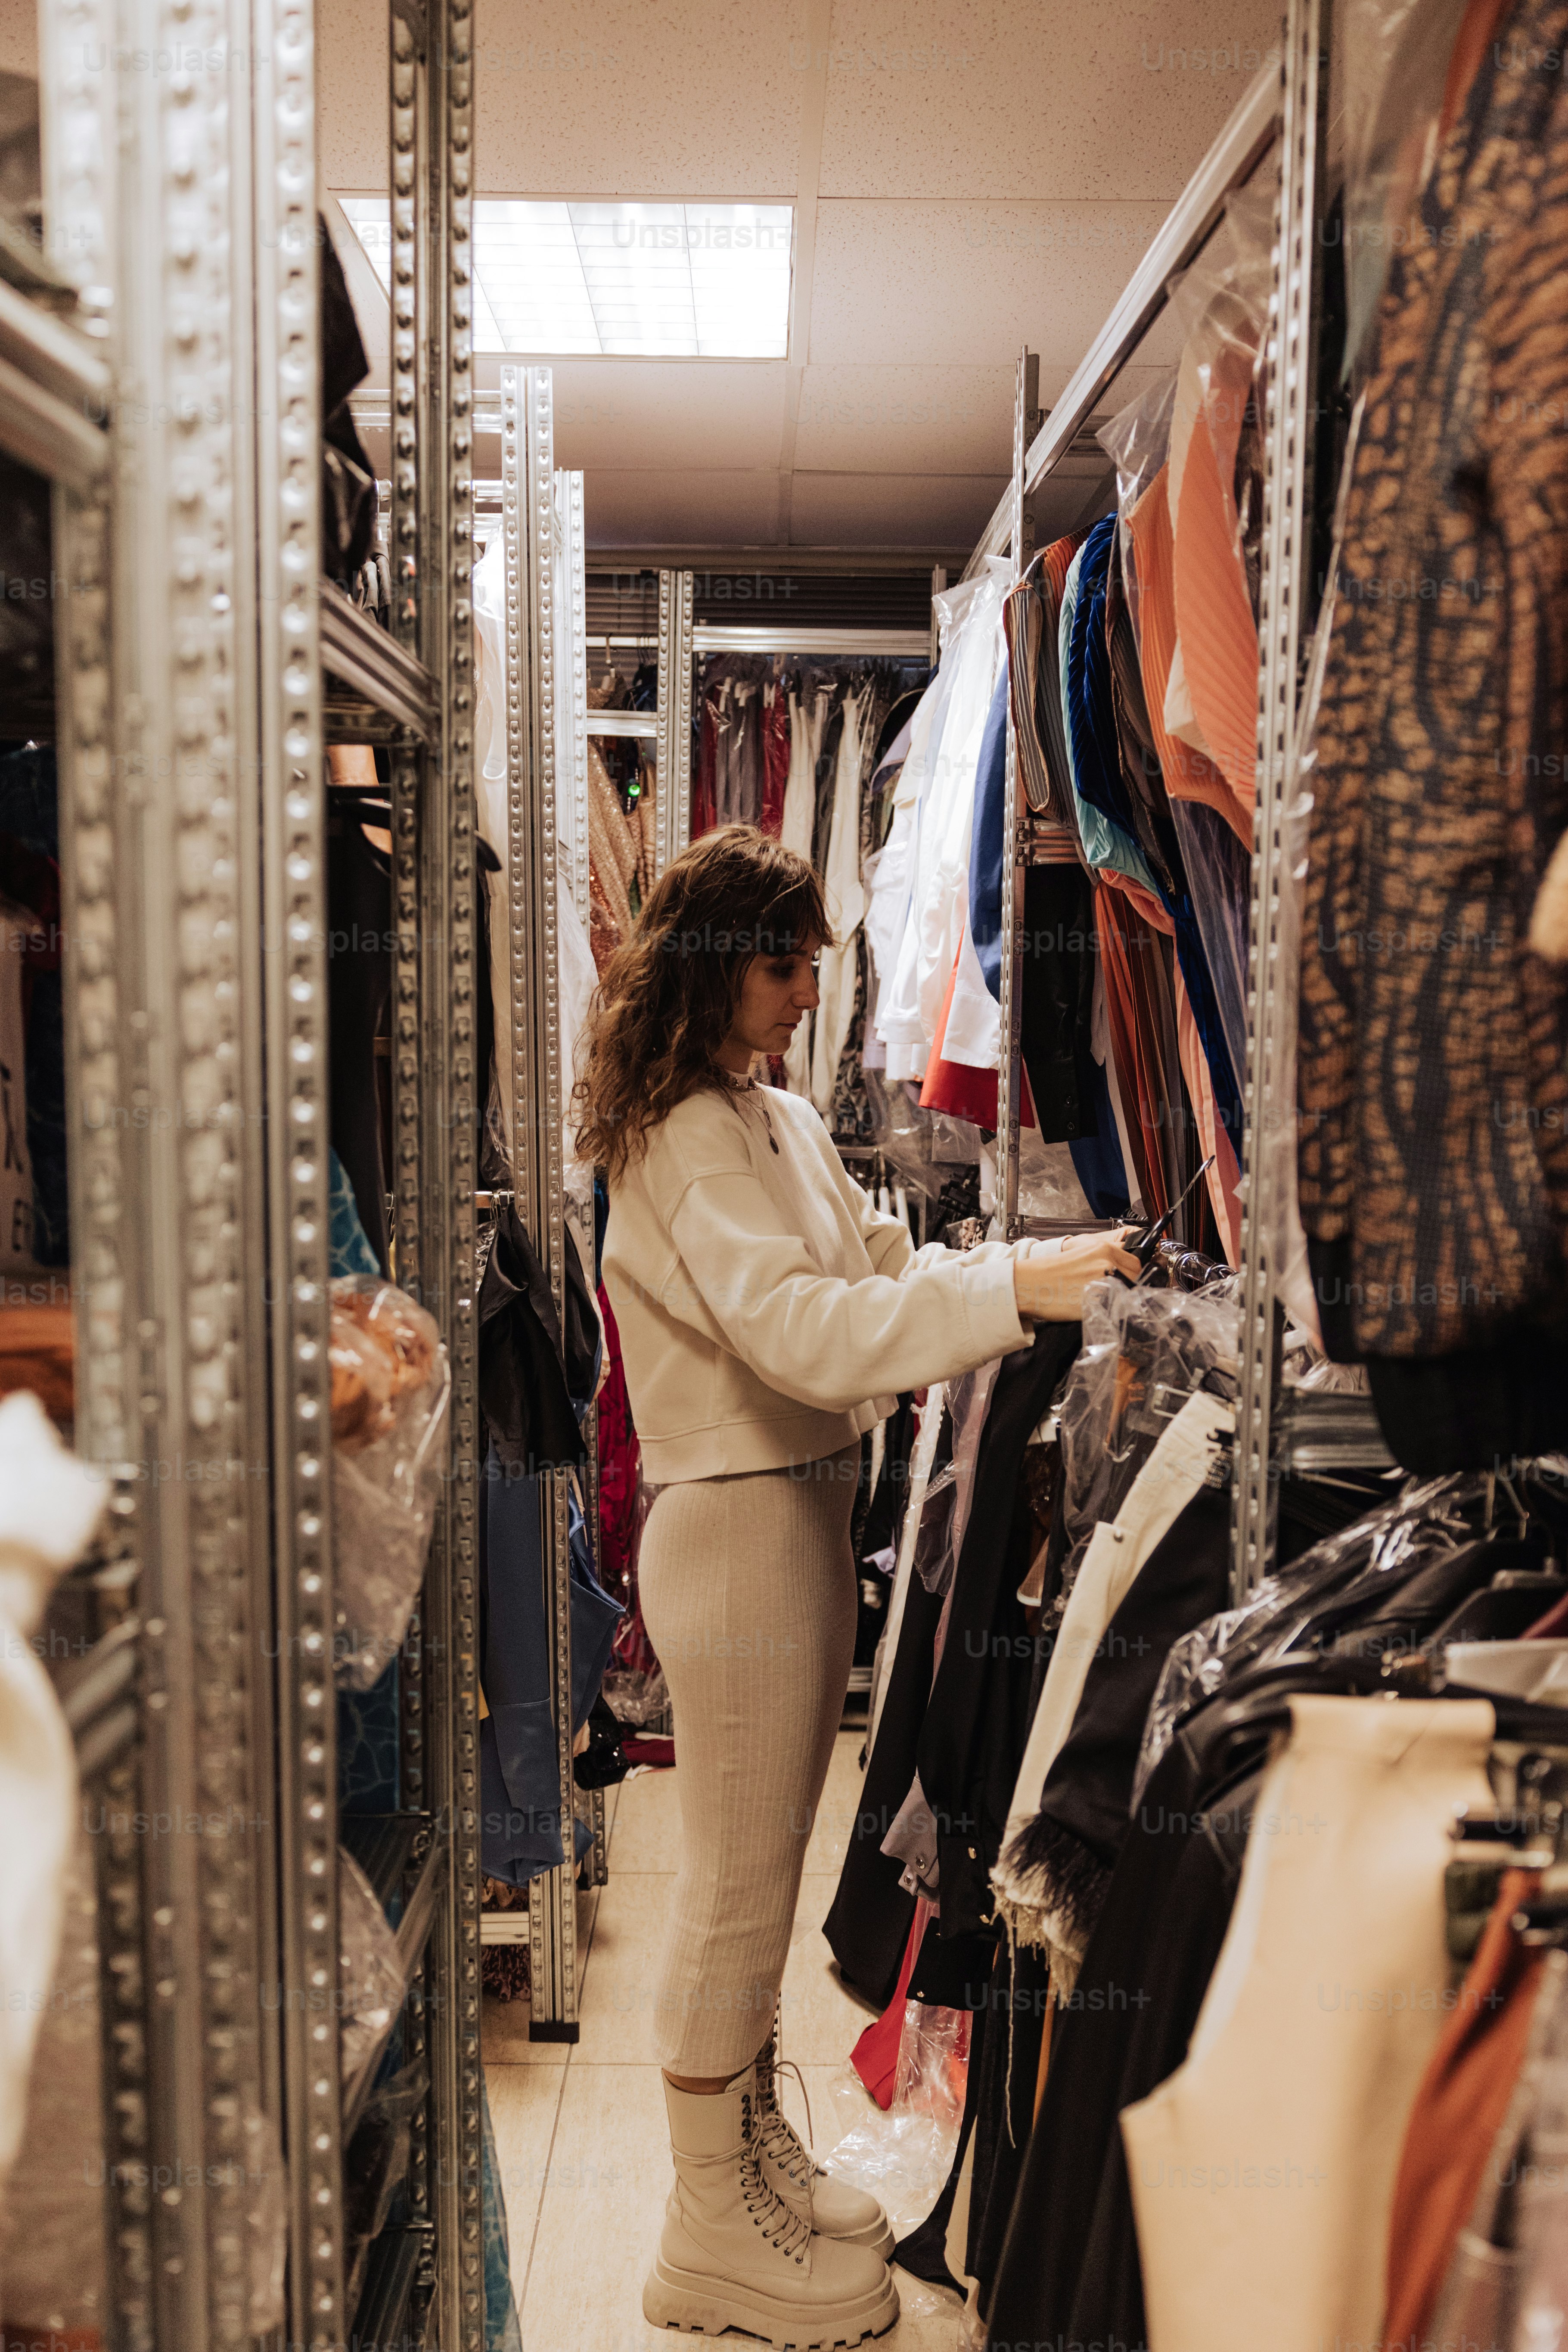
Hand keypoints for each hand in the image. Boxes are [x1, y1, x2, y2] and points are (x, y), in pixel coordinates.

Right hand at [1012, 1228, 1140, 1322]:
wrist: (1028, 1284)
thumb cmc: (1050, 1272)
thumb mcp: (1082, 1255)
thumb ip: (1104, 1261)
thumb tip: (1122, 1273)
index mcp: (1104, 1249)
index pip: (1136, 1263)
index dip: (1133, 1274)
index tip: (1128, 1281)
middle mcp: (1108, 1263)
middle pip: (1136, 1278)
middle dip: (1131, 1286)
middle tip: (1117, 1293)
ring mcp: (1105, 1283)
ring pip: (1130, 1294)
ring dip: (1123, 1298)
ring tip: (1105, 1301)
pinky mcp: (1099, 1301)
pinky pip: (1117, 1308)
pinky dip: (1112, 1310)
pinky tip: (1098, 1309)